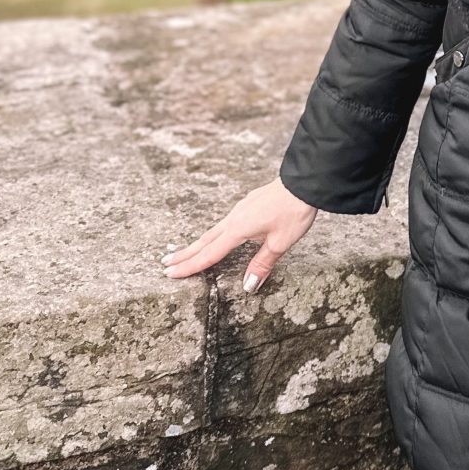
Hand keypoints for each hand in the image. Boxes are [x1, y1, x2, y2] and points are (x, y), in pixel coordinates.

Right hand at [161, 175, 317, 292]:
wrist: (303, 182)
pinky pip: (223, 224)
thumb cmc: (294, 212)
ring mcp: (239, 210)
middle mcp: (234, 219)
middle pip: (204, 241)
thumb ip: (262, 264)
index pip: (209, 254)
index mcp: (238, 230)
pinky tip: (214, 237)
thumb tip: (247, 286)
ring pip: (212, 231)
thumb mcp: (280, 243)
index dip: (190, 266)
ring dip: (196, 243)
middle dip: (185, 254)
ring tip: (182, 253)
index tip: (170, 274)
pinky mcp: (247, 205)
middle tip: (165, 264)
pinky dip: (211, 234)